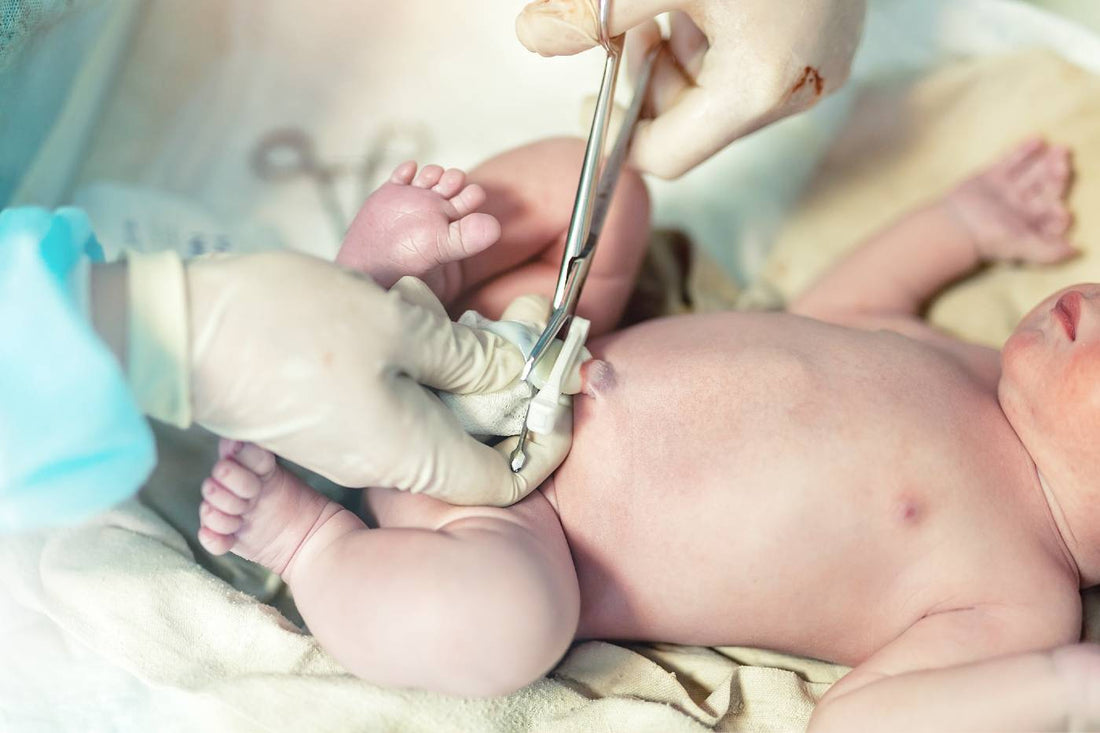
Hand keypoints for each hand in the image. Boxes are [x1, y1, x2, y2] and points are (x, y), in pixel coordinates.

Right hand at [180, 252, 567, 504]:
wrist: (183, 331)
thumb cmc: (291, 325)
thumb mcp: (398, 326)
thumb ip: (466, 355)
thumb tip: (513, 371)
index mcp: (415, 453)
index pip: (508, 476)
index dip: (544, 436)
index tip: (560, 383)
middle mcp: (387, 461)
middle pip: (472, 441)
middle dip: (500, 387)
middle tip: (508, 327)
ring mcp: (353, 443)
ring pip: (433, 413)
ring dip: (452, 365)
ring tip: (441, 310)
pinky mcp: (328, 419)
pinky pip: (394, 399)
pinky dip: (413, 362)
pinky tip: (401, 315)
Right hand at [336, 161, 499, 303]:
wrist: (372, 269)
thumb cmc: (408, 265)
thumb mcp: (441, 251)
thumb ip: (466, 238)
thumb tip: (495, 226)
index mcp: (452, 222)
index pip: (470, 199)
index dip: (472, 194)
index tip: (470, 195)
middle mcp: (436, 209)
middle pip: (451, 183)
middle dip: (452, 178)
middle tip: (448, 185)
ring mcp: (414, 200)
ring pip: (430, 176)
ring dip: (432, 172)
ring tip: (428, 180)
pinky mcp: (392, 194)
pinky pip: (402, 175)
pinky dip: (406, 170)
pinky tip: (407, 173)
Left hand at [516, 0, 865, 177]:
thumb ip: (595, 11)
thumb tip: (534, 37)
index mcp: (757, 89)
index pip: (667, 156)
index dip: (618, 136)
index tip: (589, 103)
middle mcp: (794, 93)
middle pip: (692, 125)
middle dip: (648, 82)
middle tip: (626, 31)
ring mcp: (817, 71)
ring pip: (718, 95)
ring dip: (679, 58)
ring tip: (671, 7)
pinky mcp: (826, 46)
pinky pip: (750, 67)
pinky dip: (714, 44)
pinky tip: (707, 3)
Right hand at [946, 137, 1077, 265]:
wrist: (953, 226)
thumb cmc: (988, 238)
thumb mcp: (1022, 247)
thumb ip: (1049, 252)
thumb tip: (1078, 251)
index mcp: (1030, 224)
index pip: (1053, 214)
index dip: (1060, 211)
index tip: (1061, 210)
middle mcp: (1021, 206)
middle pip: (1046, 188)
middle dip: (1058, 176)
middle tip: (1064, 163)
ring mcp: (1007, 190)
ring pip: (1032, 173)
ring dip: (1046, 161)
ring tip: (1059, 149)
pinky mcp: (991, 177)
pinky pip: (1011, 161)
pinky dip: (1023, 151)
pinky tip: (1037, 140)